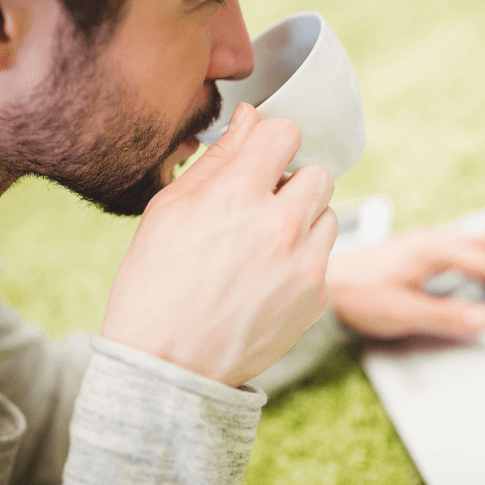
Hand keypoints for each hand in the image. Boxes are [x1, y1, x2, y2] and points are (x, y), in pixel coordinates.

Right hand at [102, 103, 338, 386]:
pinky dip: (302, 262)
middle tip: (262, 205)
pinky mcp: (317, 297)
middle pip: (319, 174)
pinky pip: (324, 258)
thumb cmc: (156, 284)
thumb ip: (219, 159)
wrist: (166, 366)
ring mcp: (304, 265)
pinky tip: (266, 280)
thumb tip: (252, 119)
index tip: (261, 158)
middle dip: (293, 183)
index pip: (285, 133)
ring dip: (303, 221)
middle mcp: (279, 227)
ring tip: (264, 245)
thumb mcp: (169, 210)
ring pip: (328, 214)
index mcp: (237, 196)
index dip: (271, 142)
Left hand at [326, 228, 484, 339]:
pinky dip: (484, 249)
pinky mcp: (416, 248)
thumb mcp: (405, 313)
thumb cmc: (360, 296)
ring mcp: (424, 241)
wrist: (327, 283)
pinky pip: (461, 241)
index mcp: (432, 251)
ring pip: (475, 238)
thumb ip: (447, 316)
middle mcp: (431, 240)